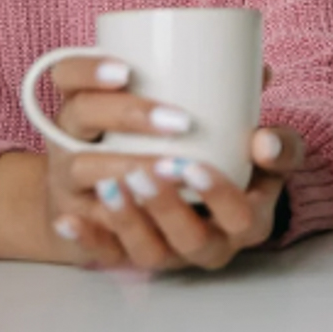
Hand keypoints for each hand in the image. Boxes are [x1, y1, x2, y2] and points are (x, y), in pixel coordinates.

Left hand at [39, 57, 301, 270]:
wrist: (189, 187)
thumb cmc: (232, 158)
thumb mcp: (260, 146)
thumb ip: (265, 113)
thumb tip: (263, 76)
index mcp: (247, 219)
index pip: (241, 218)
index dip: (219, 196)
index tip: (193, 164)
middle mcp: (209, 244)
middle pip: (191, 241)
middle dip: (167, 207)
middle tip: (148, 169)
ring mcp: (168, 252)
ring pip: (147, 252)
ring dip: (127, 220)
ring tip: (110, 184)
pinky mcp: (129, 254)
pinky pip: (106, 256)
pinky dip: (86, 238)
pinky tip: (67, 219)